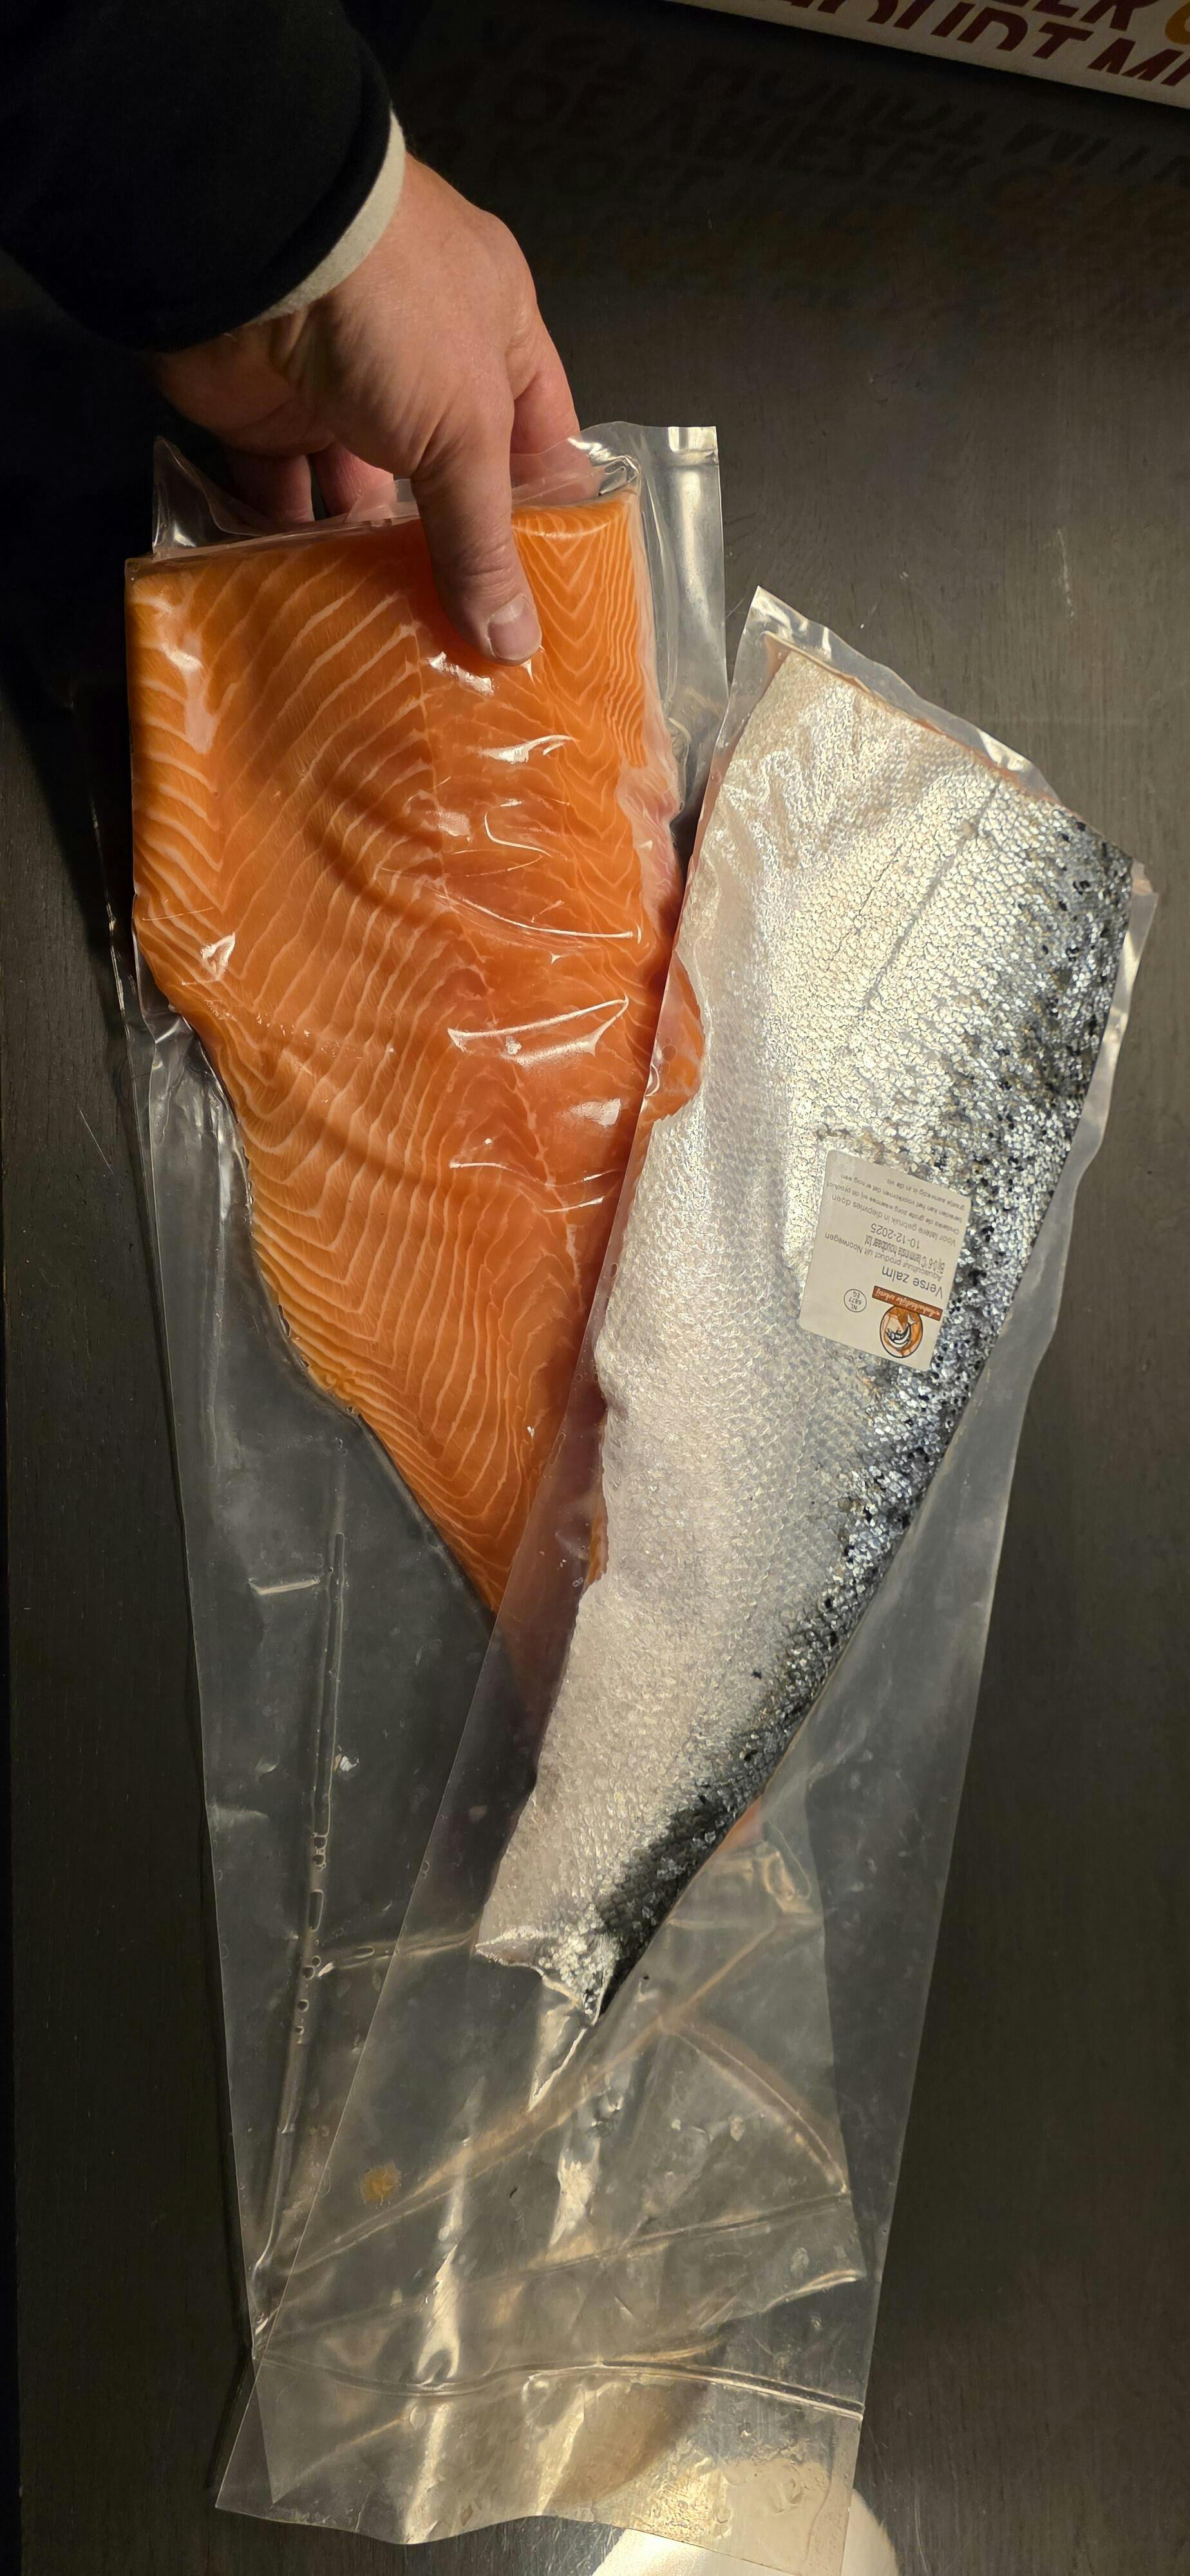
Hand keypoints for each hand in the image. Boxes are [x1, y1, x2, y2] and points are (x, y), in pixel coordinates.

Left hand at [152, 159, 579, 659]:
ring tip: (387, 641)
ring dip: (369, 562)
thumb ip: (484, 541)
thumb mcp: (466, 430)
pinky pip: (285, 496)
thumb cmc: (395, 313)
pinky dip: (291, 549)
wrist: (251, 246)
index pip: (538, 432)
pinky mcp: (266, 414)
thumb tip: (515, 643)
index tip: (547, 596)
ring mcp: (339, 384)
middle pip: (446, 475)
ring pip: (363, 493)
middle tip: (466, 641)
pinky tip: (310, 612)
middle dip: (452, 551)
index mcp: (495, 329)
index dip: (545, 510)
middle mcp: (419, 356)